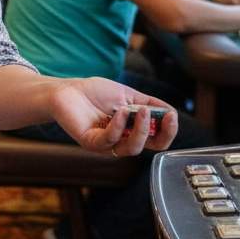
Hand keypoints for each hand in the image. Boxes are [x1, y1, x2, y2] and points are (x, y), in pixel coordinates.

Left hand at [47, 77, 178, 155]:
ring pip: (132, 148)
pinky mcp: (91, 142)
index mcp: (133, 131)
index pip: (157, 140)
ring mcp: (107, 144)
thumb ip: (149, 103)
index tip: (172, 115)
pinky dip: (119, 126)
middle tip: (165, 116)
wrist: (67, 90)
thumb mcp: (128, 95)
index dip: (169, 131)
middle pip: (149, 147)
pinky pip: (109, 140)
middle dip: (161, 133)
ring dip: (141, 130)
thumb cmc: (95, 93)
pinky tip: (121, 111)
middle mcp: (122, 141)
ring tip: (141, 111)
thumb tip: (171, 111)